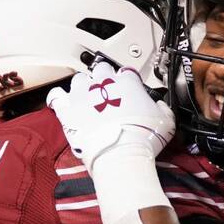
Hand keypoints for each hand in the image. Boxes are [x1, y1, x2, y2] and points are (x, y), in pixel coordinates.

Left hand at [45, 61, 173, 170]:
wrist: (121, 154)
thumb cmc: (142, 139)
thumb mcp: (166, 121)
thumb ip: (162, 108)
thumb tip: (160, 106)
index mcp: (127, 82)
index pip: (126, 72)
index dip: (128, 81)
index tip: (129, 90)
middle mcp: (103, 83)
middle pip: (101, 69)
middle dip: (105, 78)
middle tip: (109, 92)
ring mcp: (83, 95)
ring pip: (79, 79)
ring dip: (84, 86)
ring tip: (88, 97)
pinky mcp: (68, 111)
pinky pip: (57, 95)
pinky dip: (59, 97)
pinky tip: (63, 101)